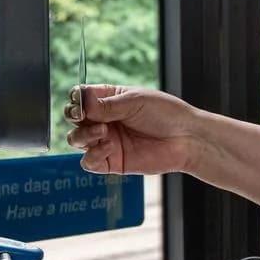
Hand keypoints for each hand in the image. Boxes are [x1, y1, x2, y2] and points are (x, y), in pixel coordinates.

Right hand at [64, 84, 201, 175]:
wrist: (186, 138)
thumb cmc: (166, 114)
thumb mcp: (134, 101)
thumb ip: (106, 105)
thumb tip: (80, 105)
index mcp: (109, 100)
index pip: (80, 97)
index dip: (76, 99)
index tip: (81, 102)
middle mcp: (104, 120)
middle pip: (73, 118)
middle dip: (74, 116)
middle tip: (84, 116)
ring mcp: (107, 141)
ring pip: (76, 139)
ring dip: (83, 134)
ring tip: (103, 131)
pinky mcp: (112, 162)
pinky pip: (89, 162)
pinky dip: (92, 154)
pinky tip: (108, 146)